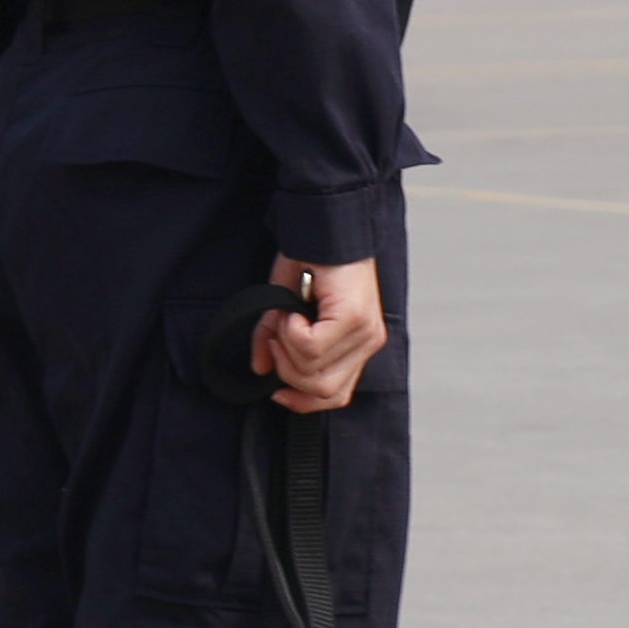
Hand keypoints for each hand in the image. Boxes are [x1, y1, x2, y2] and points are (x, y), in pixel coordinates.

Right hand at [257, 254, 387, 414]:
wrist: (322, 226)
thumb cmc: (311, 261)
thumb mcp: (286, 308)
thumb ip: (274, 341)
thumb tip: (260, 370)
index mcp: (357, 346)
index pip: (335, 396)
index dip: (301, 401)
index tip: (276, 390)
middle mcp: (367, 343)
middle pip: (324, 392)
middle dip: (287, 371)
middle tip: (277, 337)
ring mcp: (365, 333)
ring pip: (315, 374)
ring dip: (286, 348)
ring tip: (287, 318)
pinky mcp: (354, 319)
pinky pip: (311, 348)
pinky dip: (290, 332)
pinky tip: (294, 310)